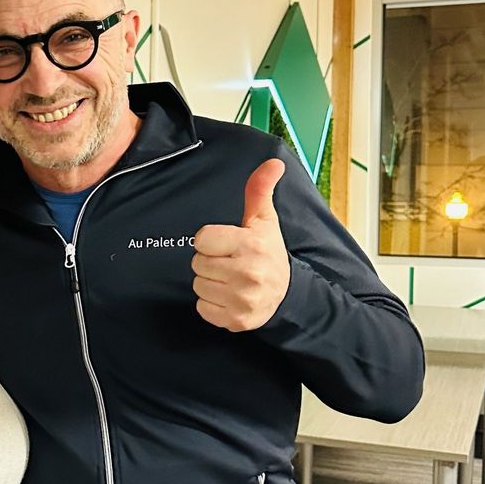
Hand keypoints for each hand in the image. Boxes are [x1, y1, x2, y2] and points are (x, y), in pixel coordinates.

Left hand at [191, 158, 290, 331]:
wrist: (286, 294)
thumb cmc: (268, 252)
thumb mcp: (264, 221)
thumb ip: (260, 191)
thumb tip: (273, 163)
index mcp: (251, 245)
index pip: (202, 239)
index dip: (211, 240)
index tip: (226, 243)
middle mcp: (248, 273)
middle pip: (197, 263)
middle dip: (210, 261)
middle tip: (230, 262)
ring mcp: (242, 299)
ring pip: (198, 285)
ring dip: (210, 282)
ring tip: (230, 279)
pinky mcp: (236, 320)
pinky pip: (202, 307)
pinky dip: (212, 303)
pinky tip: (228, 296)